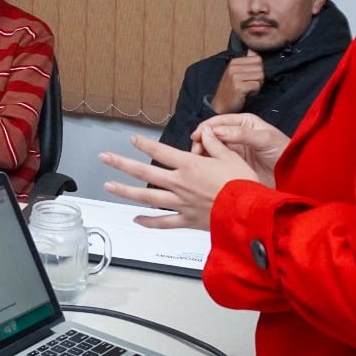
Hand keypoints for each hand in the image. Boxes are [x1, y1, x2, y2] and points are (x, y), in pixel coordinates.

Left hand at [100, 123, 263, 229]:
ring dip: (125, 191)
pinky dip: (148, 222)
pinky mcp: (186, 220)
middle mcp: (179, 183)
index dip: (144, 144)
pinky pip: (163, 222)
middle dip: (121, 164)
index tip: (132, 140)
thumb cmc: (243, 184)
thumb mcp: (231, 156)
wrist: (249, 211)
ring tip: (109, 185)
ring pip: (146, 197)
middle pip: (144, 172)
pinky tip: (136, 219)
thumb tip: (205, 133)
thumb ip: (214, 143)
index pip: (160, 151)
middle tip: (105, 158)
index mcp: (189, 165)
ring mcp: (180, 203)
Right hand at [198, 113, 288, 186]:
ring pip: (212, 148)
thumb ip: (242, 134)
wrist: (295, 175)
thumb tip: (216, 130)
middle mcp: (237, 134)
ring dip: (203, 153)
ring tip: (199, 161)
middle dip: (202, 141)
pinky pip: (218, 161)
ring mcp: (235, 150)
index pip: (219, 121)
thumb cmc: (284, 152)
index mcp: (244, 123)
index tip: (196, 137)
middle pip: (212, 135)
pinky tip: (206, 169)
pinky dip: (210, 164)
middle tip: (195, 152)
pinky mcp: (234, 164)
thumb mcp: (264, 139)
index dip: (205, 128)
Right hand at [211, 50, 264, 112]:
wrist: (220, 105)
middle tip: (249, 85)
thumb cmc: (231, 90)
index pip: (258, 59)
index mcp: (234, 62)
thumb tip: (253, 50)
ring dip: (257, 85)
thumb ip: (245, 61)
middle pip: (260, 68)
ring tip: (247, 89)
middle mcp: (234, 67)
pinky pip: (257, 85)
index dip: (258, 69)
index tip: (250, 77)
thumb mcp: (235, 72)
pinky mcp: (239, 86)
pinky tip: (246, 94)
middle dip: (259, 78)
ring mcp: (235, 76)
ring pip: (260, 76)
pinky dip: (255, 91)